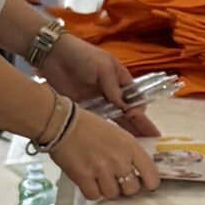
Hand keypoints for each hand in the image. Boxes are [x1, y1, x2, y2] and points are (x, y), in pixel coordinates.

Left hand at [39, 35, 160, 138]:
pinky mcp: (84, 109)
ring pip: (116, 120)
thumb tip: (127, 107)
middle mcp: (112, 93)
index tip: (136, 117)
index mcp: (121, 80)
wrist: (54, 56)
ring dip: (125, 132)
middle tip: (150, 142)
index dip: (139, 109)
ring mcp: (98, 102)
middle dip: (140, 126)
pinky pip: (98, 122)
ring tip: (134, 148)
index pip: (136, 98)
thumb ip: (114, 87)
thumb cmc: (83, 56)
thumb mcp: (103, 67)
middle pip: (129, 112)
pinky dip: (105, 133)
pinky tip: (111, 144)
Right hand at [50, 107, 159, 200]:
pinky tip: (91, 182)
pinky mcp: (83, 178)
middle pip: (132, 189)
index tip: (148, 184)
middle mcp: (119, 160)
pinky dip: (93, 192)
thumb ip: (130, 149)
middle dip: (126, 186)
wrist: (64, 124)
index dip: (151, 182)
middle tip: (119, 180)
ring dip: (109, 189)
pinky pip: (94, 196)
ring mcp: (101, 170)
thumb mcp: (118, 132)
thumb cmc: (91, 125)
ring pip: (113, 194)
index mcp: (130, 146)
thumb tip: (140, 164)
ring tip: (102, 180)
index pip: (150, 173)